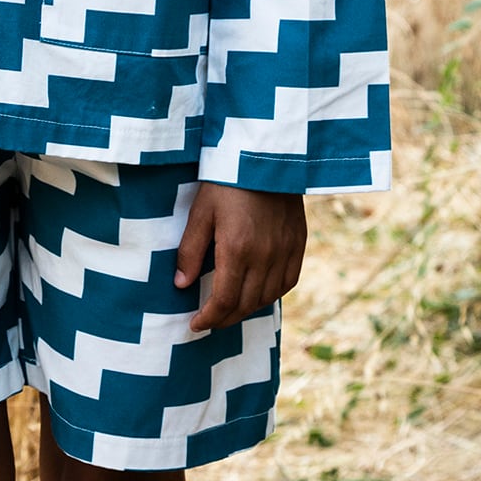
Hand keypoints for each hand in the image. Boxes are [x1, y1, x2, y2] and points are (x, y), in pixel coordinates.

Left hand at [173, 183, 306, 333]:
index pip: (225, 300)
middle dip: (225, 319)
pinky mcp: (299, 242)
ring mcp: (285, 250)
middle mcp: (265, 256)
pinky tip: (259, 293)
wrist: (265, 155)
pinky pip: (289, 281)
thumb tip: (181, 284)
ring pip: (268, 297)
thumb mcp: (201, 213)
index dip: (209, 318)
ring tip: (231, 309)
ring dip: (247, 309)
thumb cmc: (226, 182)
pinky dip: (272, 293)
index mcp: (237, 249)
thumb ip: (190, 251)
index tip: (196, 324)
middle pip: (246, 304)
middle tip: (210, 321)